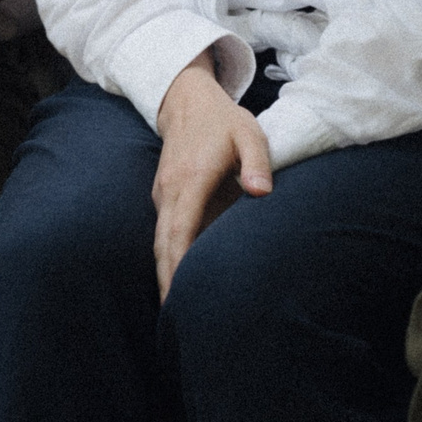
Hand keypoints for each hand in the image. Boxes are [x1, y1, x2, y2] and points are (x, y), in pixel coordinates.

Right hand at [150, 57, 272, 300]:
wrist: (186, 100)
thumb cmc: (223, 121)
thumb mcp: (249, 134)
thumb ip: (257, 163)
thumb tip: (260, 193)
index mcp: (191, 179)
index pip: (181, 230)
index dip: (178, 264)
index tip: (179, 295)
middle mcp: (170, 191)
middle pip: (164, 245)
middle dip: (166, 282)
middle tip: (173, 321)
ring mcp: (162, 194)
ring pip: (160, 242)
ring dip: (165, 273)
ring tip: (175, 310)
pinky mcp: (162, 196)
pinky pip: (163, 233)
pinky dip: (167, 257)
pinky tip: (176, 279)